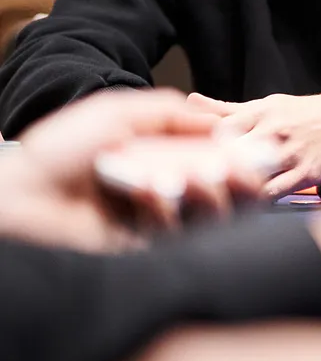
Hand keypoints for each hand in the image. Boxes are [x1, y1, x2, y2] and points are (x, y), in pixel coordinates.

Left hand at [2, 89, 271, 250]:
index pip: (215, 159)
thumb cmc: (60, 150)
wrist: (20, 194)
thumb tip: (222, 124)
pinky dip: (168, 207)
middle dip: (241, 180)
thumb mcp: (118, 112)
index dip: (240, 156)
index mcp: (158, 158)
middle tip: (246, 171)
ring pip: (208, 214)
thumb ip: (171, 113)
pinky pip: (176, 232)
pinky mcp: (142, 248)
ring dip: (210, 192)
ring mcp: (153, 221)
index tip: (257, 149)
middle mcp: (162, 190)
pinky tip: (149, 190)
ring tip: (197, 177)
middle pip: (224, 191)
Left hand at [187, 92, 320, 199]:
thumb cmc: (304, 113)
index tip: (185, 161)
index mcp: (259, 113)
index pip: (216, 132)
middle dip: (211, 172)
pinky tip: (247, 203)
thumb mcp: (266, 105)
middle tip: (198, 186)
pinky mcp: (306, 173)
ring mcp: (290, 153)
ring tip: (219, 198)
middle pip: (229, 156)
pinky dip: (257, 199)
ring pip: (251, 177)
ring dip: (234, 188)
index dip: (195, 149)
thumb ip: (226, 109)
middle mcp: (273, 132)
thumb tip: (191, 101)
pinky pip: (274, 193)